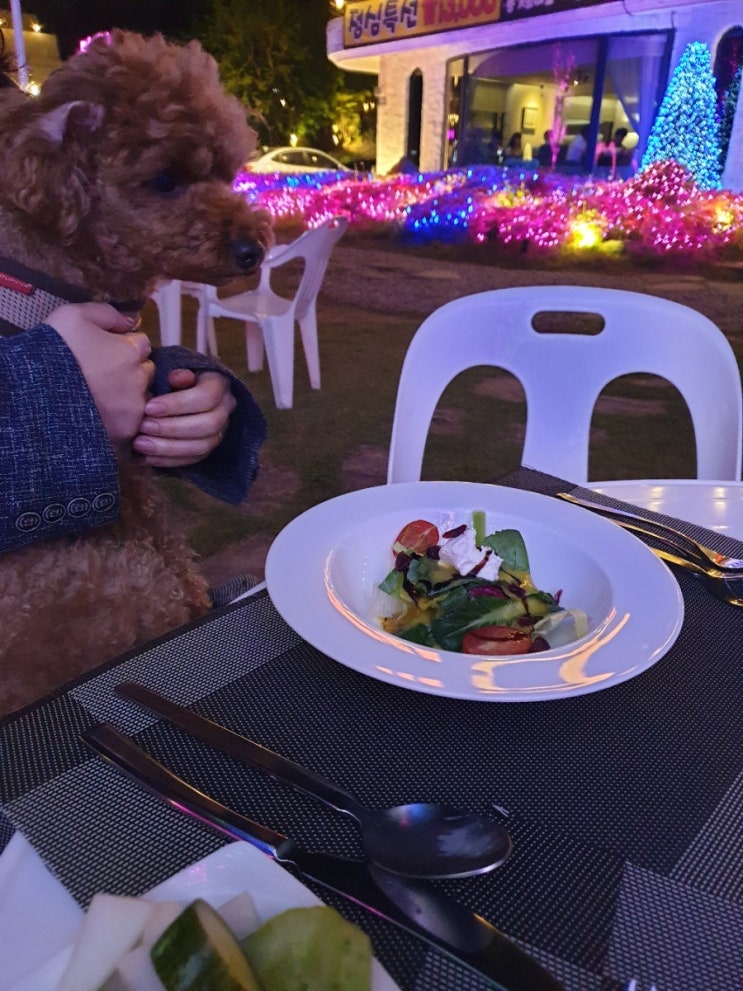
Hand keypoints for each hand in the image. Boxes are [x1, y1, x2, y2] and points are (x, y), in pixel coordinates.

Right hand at [46, 302, 153, 447]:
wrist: (36, 393)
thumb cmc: (55, 350)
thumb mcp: (75, 316)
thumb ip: (108, 314)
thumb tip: (131, 321)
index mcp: (132, 350)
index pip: (142, 343)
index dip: (125, 345)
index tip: (108, 350)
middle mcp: (140, 378)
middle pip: (146, 370)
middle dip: (131, 370)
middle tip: (105, 374)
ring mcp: (135, 406)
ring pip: (142, 396)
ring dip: (129, 394)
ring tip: (102, 395)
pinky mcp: (127, 429)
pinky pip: (132, 420)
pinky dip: (122, 417)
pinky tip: (102, 413)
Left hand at [133, 370, 235, 467]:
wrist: (173, 390)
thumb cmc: (169, 375)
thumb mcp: (171, 367)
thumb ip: (174, 371)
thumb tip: (176, 377)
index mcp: (218, 383)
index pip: (207, 397)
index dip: (178, 404)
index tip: (149, 408)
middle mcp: (225, 408)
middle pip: (208, 424)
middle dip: (173, 428)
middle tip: (143, 427)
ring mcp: (219, 431)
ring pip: (202, 446)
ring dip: (169, 448)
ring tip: (140, 444)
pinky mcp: (207, 447)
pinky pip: (193, 459)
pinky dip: (169, 460)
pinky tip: (148, 457)